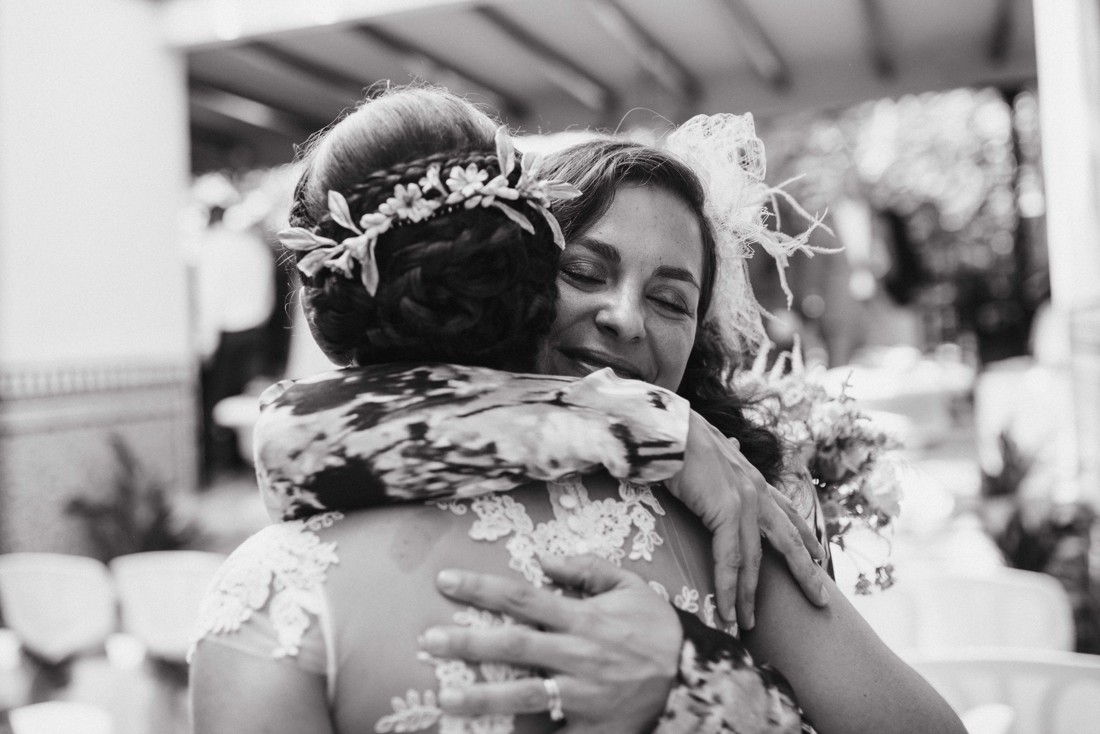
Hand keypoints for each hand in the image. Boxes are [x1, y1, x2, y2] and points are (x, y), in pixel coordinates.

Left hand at [420, 554, 680, 733]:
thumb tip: (541, 558)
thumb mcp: (630, 585)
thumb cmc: (656, 628)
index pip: (522, 598)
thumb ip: (586, 569)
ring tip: (445, 699)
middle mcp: (578, 654)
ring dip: (481, 698)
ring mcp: (582, 694)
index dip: (481, 588)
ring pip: (525, 694)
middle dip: (467, 643)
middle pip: (514, 646)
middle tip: (427, 641)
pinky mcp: (590, 727)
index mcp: (584, 617)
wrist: (694, 676)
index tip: (446, 581)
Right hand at [665, 411, 828, 628]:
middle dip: (805, 573)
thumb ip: (723, 455)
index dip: (805, 536)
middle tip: (822, 600)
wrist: (668, 426)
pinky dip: (729, 589)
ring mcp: (744, 502)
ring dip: (750, 597)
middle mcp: (755, 490)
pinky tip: (728, 611)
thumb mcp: (710, 449)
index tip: (820, 556)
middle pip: (787, 541)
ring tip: (748, 624)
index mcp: (752, 477)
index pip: (787, 511)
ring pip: (754, 560)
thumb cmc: (680, 436)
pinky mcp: (726, 512)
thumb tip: (730, 441)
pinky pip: (729, 560)